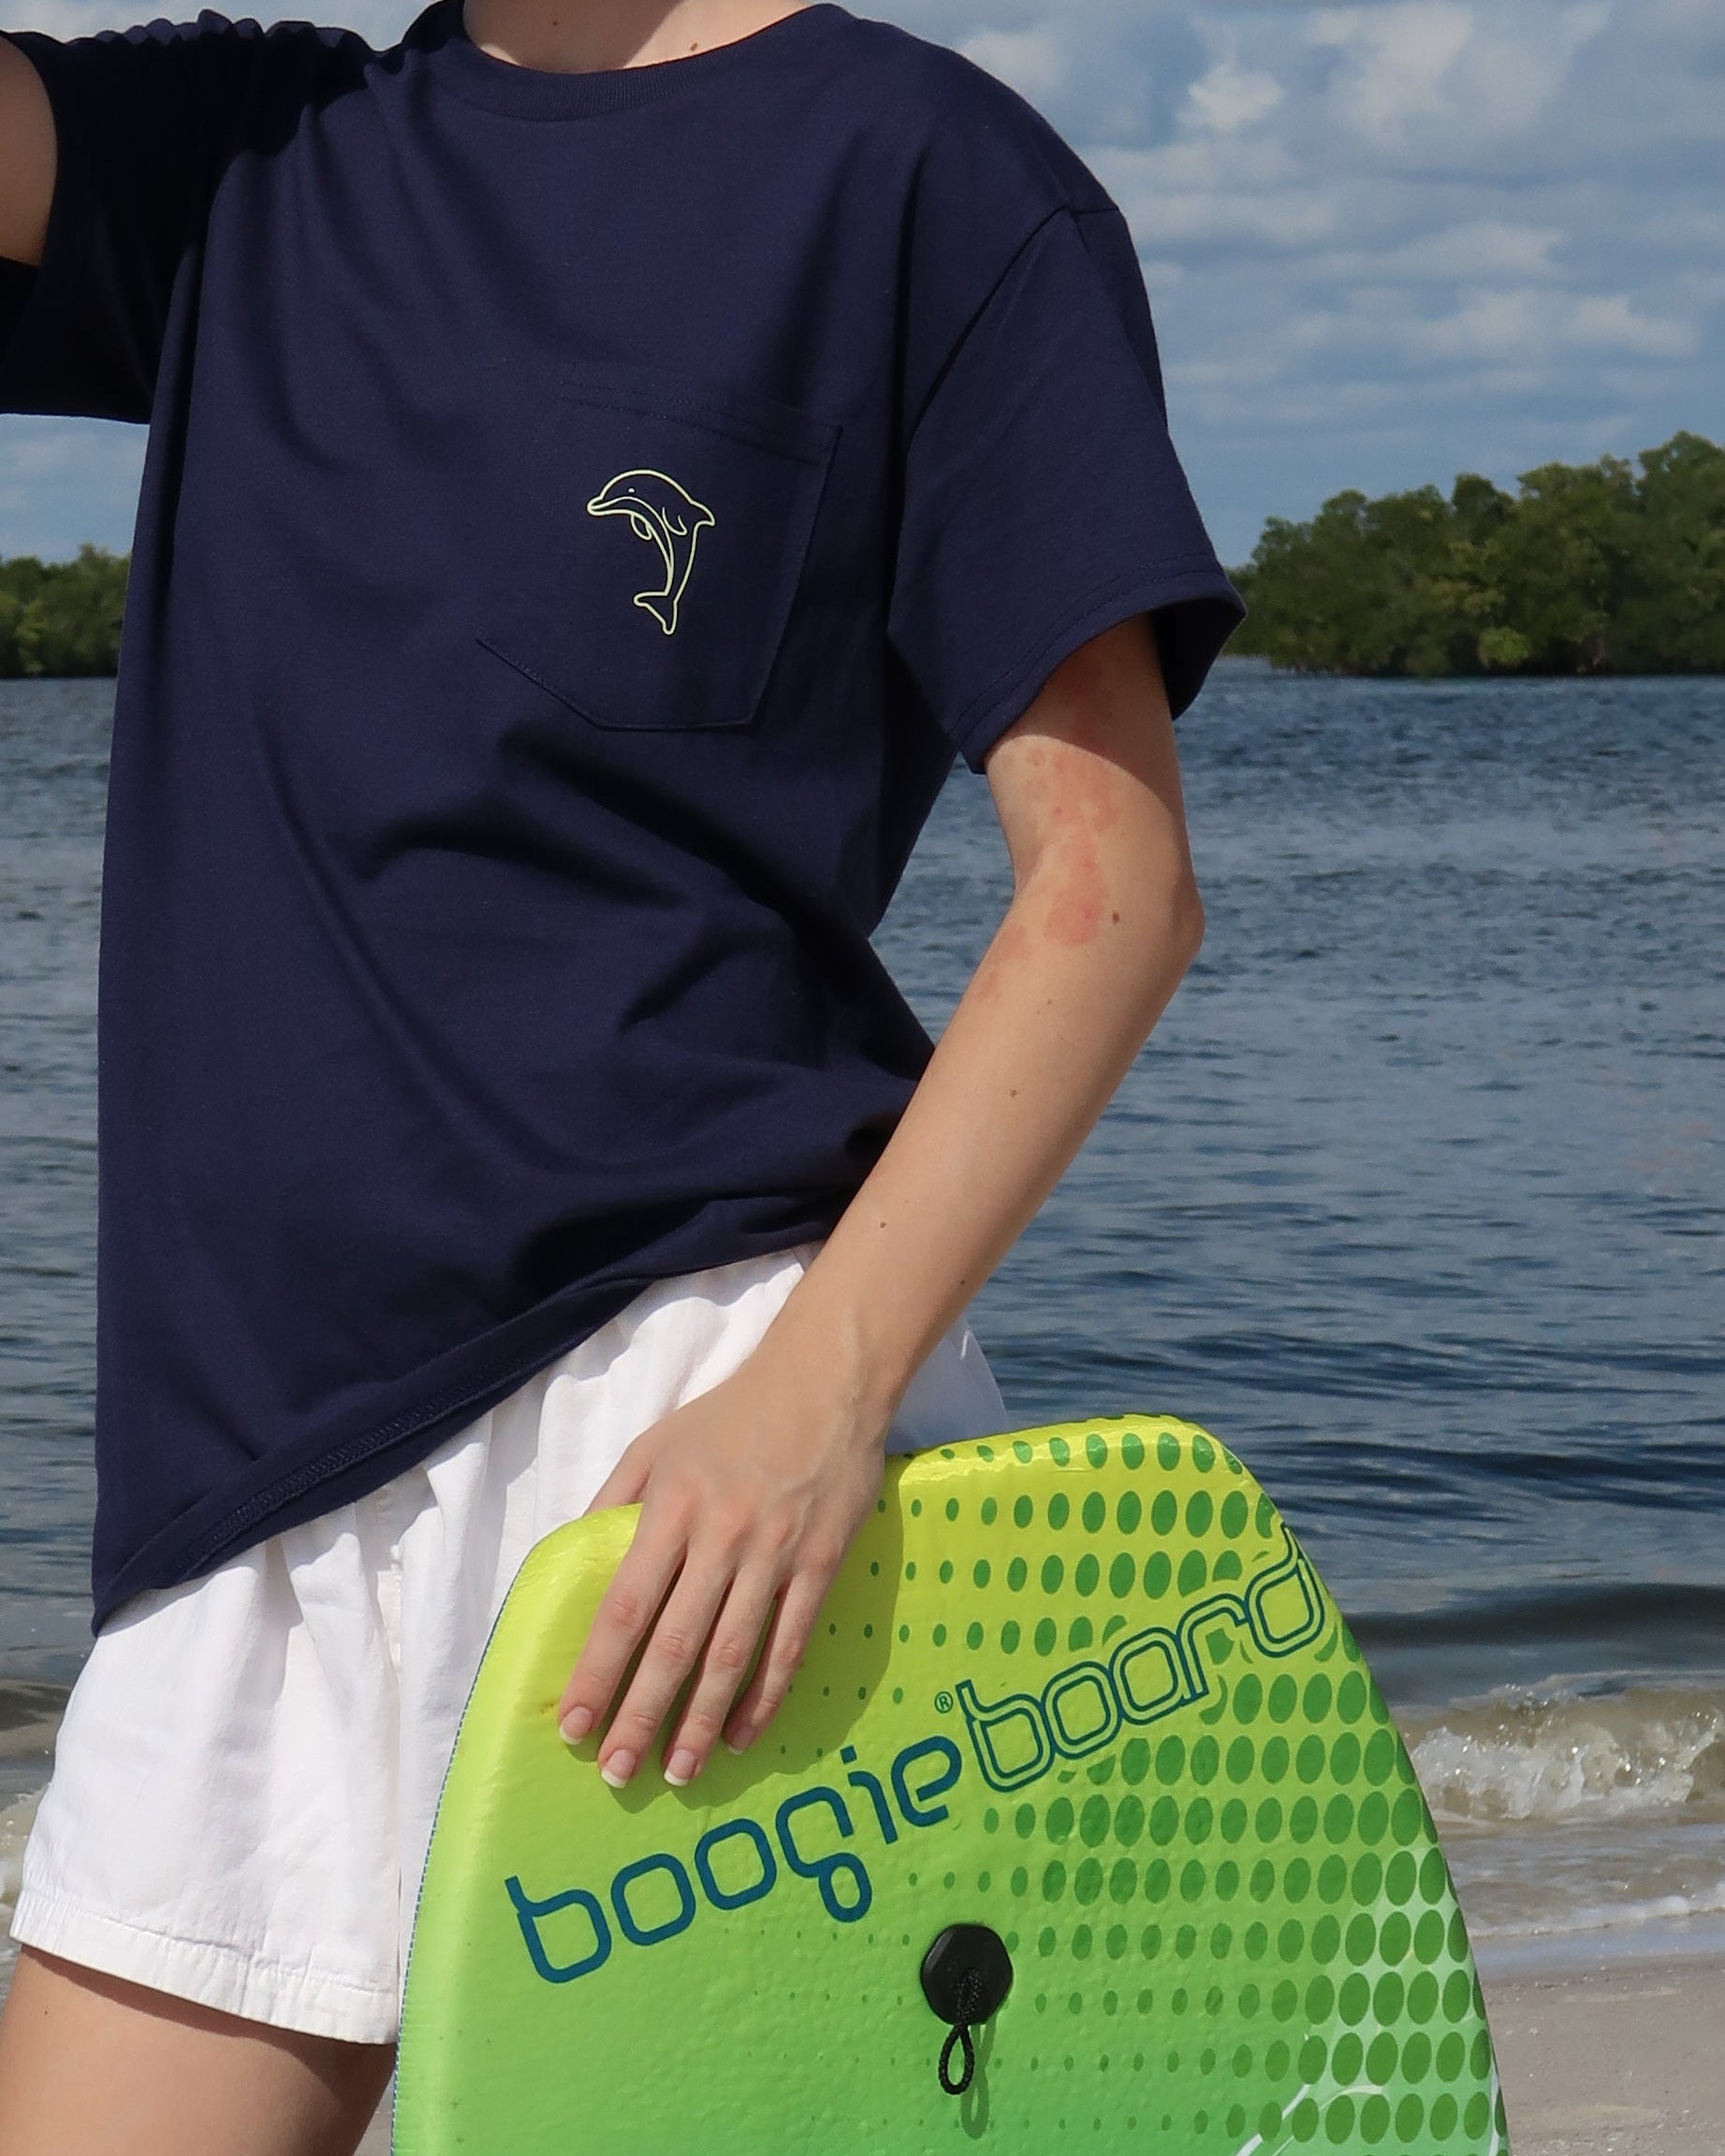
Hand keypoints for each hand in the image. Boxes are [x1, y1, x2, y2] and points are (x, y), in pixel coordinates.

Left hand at [556, 1340, 890, 1788]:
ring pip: (732, 1655)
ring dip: (702, 1722)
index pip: (625, 1606)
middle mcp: (720, 1537)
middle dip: (641, 1715)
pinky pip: (790, 1643)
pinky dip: (765, 1696)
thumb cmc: (731, 1414)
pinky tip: (742, 1736)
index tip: (574, 1725)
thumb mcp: (655, 1443)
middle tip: (617, 1772)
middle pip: (675, 1645)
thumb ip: (613, 1501)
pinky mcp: (821, 1564)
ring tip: (677, 1771)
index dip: (598, 1672)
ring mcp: (776, 1554)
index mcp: (671, 1507)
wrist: (826, 1380)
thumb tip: (574, 1558)